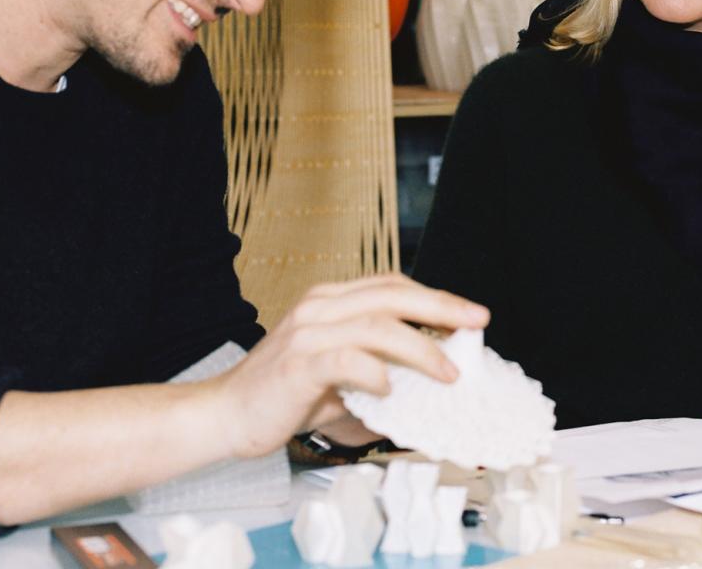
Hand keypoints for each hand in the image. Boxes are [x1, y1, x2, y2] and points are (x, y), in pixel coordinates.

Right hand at [210, 274, 487, 458]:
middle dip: (441, 308)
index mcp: (328, 301)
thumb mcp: (338, 379)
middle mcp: (319, 307)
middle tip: (476, 322)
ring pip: (377, 325)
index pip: (390, 285)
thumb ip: (379, 373)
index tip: (469, 314)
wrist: (225, 415)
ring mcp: (307, 333)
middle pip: (392, 295)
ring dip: (420, 349)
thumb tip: (431, 390)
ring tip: (448, 372)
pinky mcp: (298, 364)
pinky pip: (346, 359)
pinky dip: (374, 371)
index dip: (433, 297)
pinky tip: (389, 387)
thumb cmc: (282, 398)